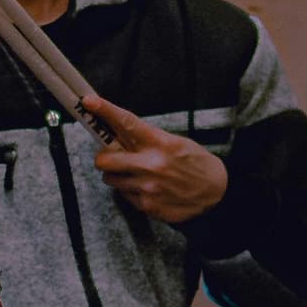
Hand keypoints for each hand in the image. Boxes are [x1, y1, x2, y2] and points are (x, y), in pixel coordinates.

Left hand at [82, 95, 228, 221]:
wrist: (217, 192)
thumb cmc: (194, 163)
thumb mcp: (174, 143)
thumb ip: (145, 139)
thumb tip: (115, 134)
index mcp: (160, 142)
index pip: (127, 122)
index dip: (105, 110)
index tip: (88, 101)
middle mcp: (152, 164)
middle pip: (104, 160)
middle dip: (104, 158)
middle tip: (112, 157)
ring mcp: (148, 187)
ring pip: (110, 179)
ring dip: (118, 175)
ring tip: (139, 175)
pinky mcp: (147, 205)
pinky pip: (124, 195)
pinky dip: (131, 191)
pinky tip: (150, 189)